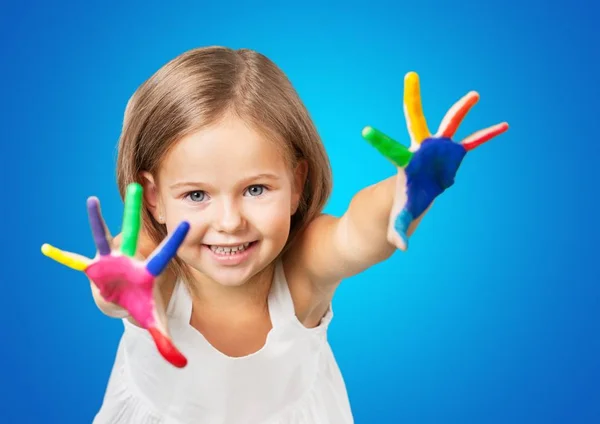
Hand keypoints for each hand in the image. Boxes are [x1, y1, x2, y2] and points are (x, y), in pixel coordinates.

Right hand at [41, 183, 189, 367]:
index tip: (187, 223)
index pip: (164, 255)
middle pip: (133, 234)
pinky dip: (62, 257)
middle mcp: (129, 260)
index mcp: (147, 271)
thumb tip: (182, 365)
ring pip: (103, 238)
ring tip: (92, 201)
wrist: (126, 300)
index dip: (175, 241)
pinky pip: (75, 262)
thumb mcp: (154, 323)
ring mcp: (110, 262)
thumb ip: (167, 341)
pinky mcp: (93, 268)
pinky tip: (46, 249)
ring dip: (97, 222)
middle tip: (138, 186)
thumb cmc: (143, 305)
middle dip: (134, 212)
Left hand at [363, 72, 508, 249]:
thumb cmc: (395, 213)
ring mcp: (436, 152)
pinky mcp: (451, 157)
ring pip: (448, 126)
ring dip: (461, 111)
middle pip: (415, 122)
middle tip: (411, 76)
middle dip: (413, 101)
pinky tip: (503, 126)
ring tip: (474, 95)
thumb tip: (402, 248)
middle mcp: (418, 152)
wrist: (407, 205)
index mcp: (403, 166)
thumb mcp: (396, 224)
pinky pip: (471, 144)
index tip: (365, 130)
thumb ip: (399, 232)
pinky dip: (485, 136)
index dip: (380, 142)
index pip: (391, 151)